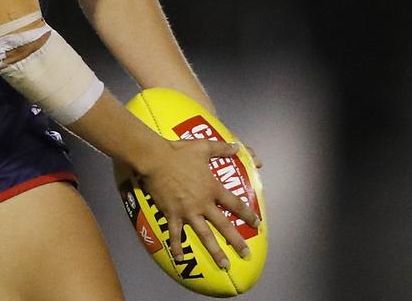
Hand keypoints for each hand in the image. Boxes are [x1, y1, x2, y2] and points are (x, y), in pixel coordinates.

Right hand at [137, 137, 260, 270]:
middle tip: (245, 253)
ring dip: (215, 251)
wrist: (155, 159)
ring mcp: (188, 211)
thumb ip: (222, 148)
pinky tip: (179, 259)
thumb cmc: (179, 152)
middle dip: (236, 241)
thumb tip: (237, 147)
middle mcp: (203, 203)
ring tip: (224, 265)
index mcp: (212, 188)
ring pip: (204, 235)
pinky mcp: (172, 214)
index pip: (235, 204)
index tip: (256, 223)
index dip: (247, 214)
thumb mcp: (203, 147)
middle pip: (224, 225)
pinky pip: (175, 234)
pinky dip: (177, 247)